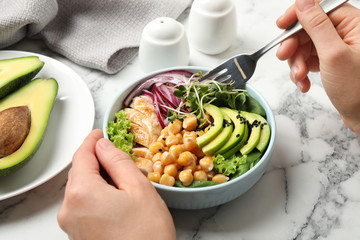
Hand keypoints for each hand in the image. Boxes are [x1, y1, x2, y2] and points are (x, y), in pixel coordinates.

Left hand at [57, 129, 175, 239]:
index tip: (102, 132)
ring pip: (80, 187)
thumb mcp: (138, 188)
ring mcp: (71, 224)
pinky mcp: (77, 234)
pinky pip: (82, 204)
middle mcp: (68, 208)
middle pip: (79, 171)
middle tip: (117, 152)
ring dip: (97, 176)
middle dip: (96, 159)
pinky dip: (95, 193)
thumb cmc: (147, 233)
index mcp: (81, 192)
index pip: (82, 154)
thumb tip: (104, 144)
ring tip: (121, 176)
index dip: (93, 140)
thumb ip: (117, 160)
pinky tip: (115, 195)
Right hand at [276, 0, 359, 135]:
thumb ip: (317, 25)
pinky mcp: (330, 63)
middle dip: (294, 45)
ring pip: (305, 46)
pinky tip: (304, 83)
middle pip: (308, 28)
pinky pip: (308, 60)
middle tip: (284, 56)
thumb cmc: (358, 90)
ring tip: (299, 77)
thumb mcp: (333, 55)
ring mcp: (337, 49)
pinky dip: (301, 71)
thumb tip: (302, 2)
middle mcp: (346, 33)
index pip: (319, 7)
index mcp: (353, 24)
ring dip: (296, 62)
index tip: (281, 25)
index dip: (298, 15)